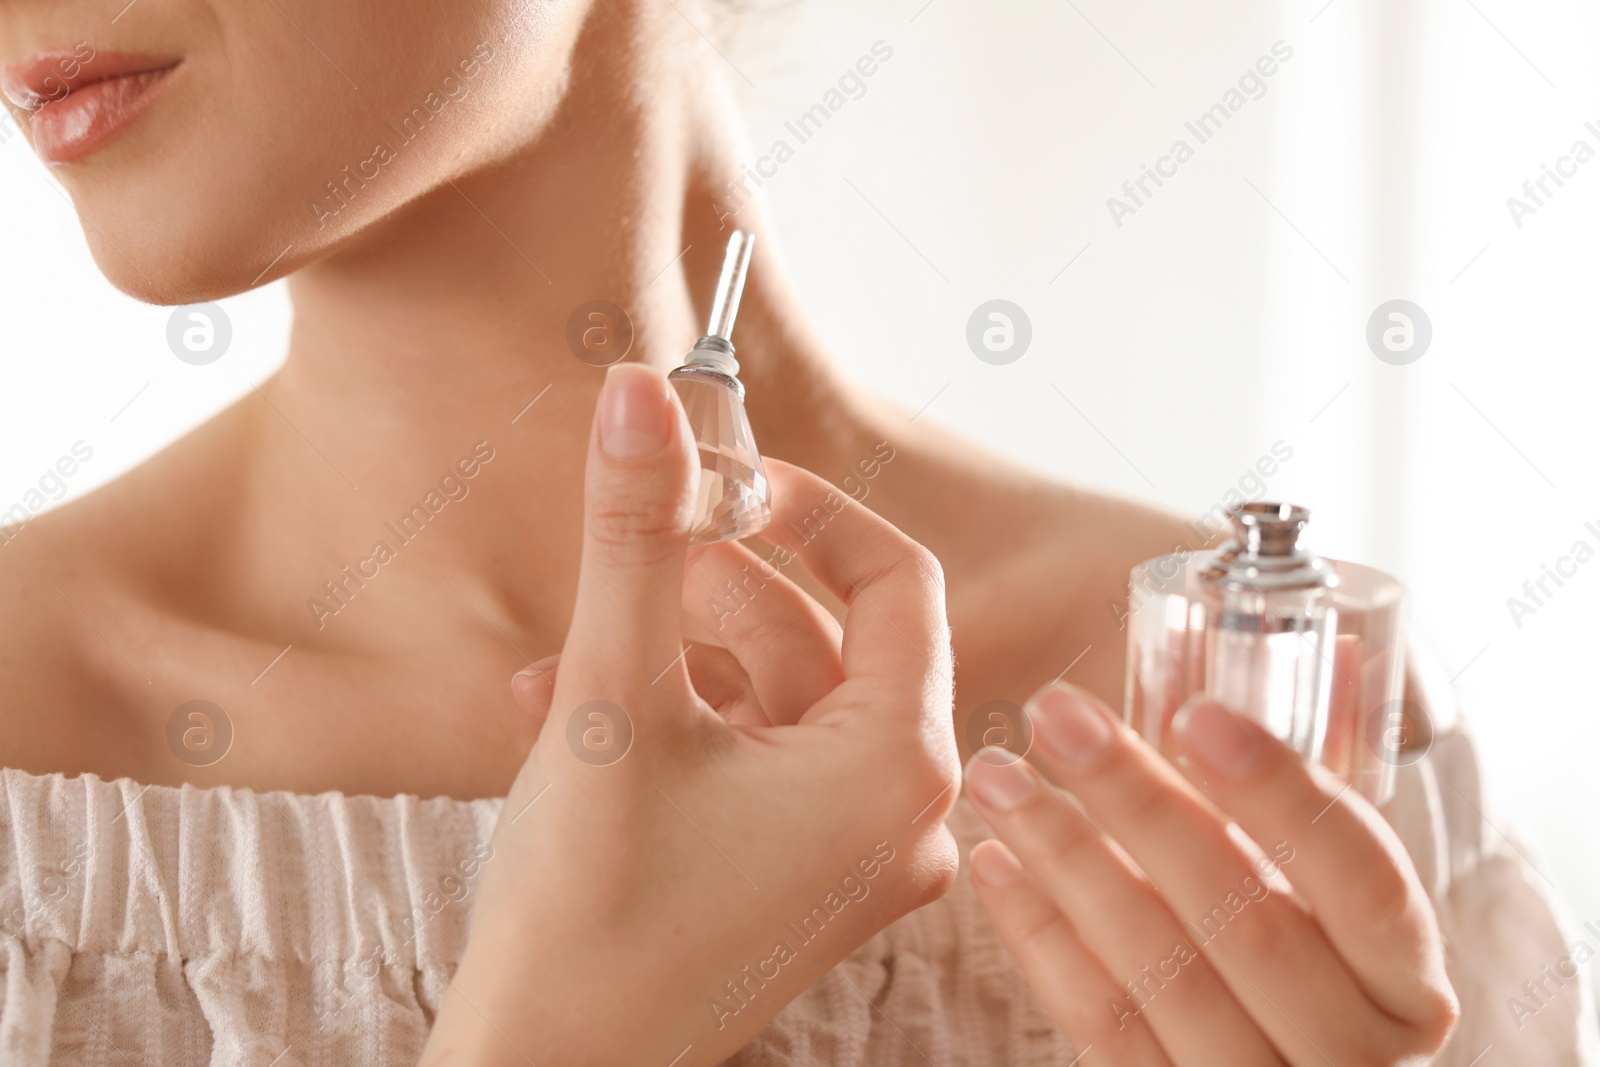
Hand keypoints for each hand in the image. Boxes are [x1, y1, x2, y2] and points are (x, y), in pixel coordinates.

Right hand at [423, 364, 960, 1065]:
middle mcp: (902, 814)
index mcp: (901, 767)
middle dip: (711, 589)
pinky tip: (562, 712)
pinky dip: (673, 724)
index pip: (898, 579)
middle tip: (634, 549)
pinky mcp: (798, 881)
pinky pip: (755, 762)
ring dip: (668, 657)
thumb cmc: (591, 918)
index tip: (718, 478)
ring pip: (777, 699)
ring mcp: (852, 856)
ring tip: (560, 662)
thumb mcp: (614, 697)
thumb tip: (641, 396)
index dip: (808, 509)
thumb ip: (636, 535)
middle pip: (827, 637)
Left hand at [963, 682, 1458, 1065]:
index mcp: (1407, 986)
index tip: (1195, 712)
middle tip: (1058, 714)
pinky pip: (1099, 1026)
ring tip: (999, 775)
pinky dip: (1041, 938)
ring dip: (1066, 858)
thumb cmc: (1307, 958)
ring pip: (1156, 973)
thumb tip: (1335, 650)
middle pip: (1244, 922)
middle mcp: (1348, 1055)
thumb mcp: (1336, 890)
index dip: (1281, 794)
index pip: (1365, 882)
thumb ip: (1327, 785)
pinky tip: (995, 863)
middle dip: (1140, 805)